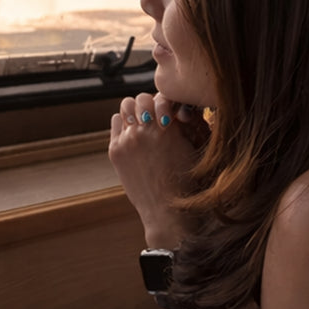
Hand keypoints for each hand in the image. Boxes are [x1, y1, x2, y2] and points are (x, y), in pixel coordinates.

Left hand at [109, 92, 208, 249]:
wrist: (167, 212)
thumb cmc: (186, 183)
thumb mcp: (193, 148)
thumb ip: (184, 124)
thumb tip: (175, 109)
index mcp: (166, 128)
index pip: (163, 96)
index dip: (168, 103)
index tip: (171, 114)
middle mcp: (143, 130)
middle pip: (142, 98)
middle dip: (150, 105)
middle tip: (156, 117)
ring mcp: (126, 140)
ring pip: (125, 107)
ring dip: (135, 112)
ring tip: (143, 123)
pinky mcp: (115, 150)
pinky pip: (116, 123)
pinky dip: (124, 124)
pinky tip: (133, 135)